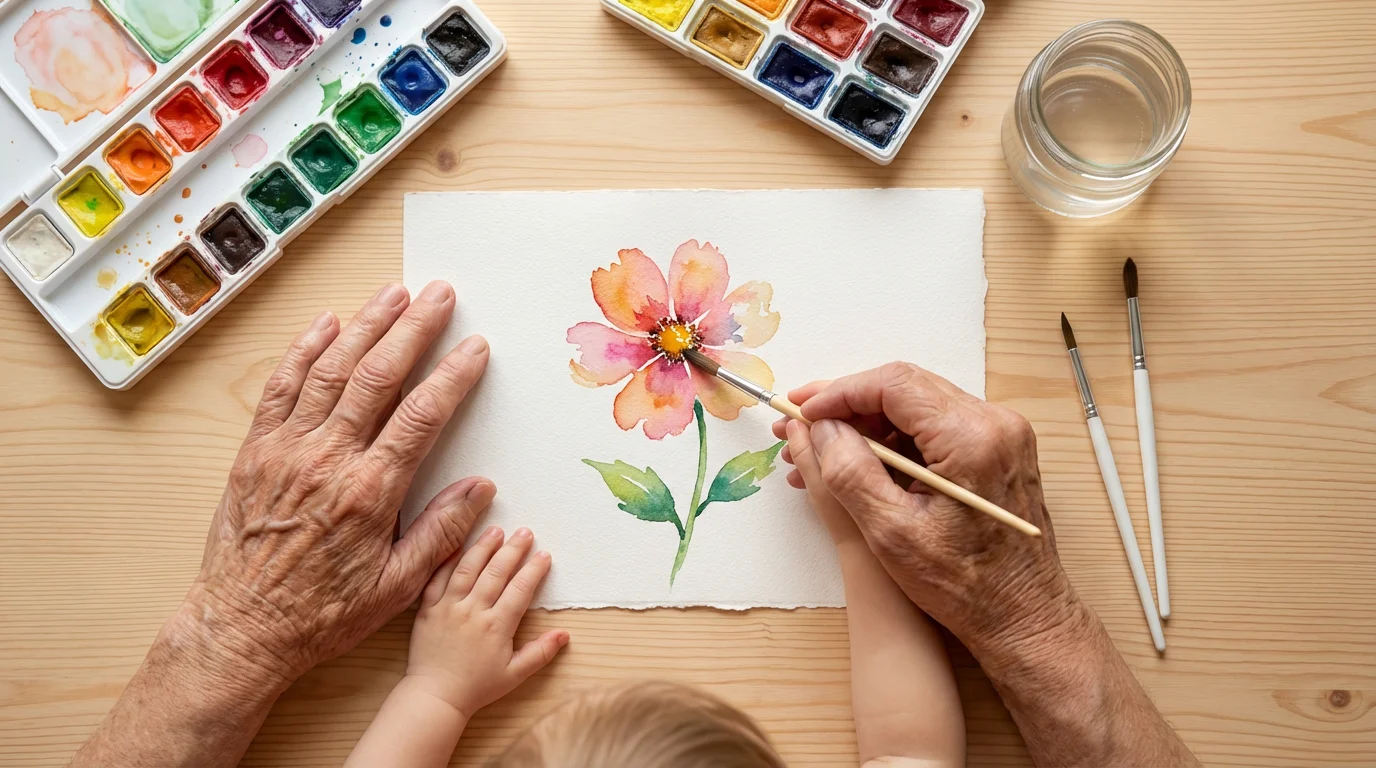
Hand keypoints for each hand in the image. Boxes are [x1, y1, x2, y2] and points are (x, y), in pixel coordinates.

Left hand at [182, 281, 494, 688]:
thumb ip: (440, 531)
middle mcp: (328, 460)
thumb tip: (481, 488)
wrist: (242, 628)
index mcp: (370, 492)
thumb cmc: (322, 613)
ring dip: (364, 325)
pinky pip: (280, 389)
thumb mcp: (398, 586)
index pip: (421, 415)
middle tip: (439, 294)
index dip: (451, 374)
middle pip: (377, 376)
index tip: (474, 347)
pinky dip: (303, 351)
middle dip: (413, 328)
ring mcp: (287, 451)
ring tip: (394, 293)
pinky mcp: (255, 452)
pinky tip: (326, 324)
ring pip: (330, 371)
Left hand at [403, 525, 568, 717]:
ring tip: (496, 530)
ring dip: (483, 547)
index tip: (544, 554)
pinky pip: (437, 579)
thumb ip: (540, 652)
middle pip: (496, 572)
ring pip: (467, 569)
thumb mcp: (514, 675)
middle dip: (513, 549)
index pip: (520, 589)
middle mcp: (473, 611)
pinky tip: (458, 546)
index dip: (534, 570)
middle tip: (525, 532)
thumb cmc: (476, 688)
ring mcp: (448, 607)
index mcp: (496, 626)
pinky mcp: (428, 609)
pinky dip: (448, 561)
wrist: (435, 696)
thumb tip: (565, 635)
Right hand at [772, 362, 1085, 661]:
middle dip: (846, 405)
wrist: (1024, 616)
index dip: (839, 392)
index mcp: (973, 439)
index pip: (894, 385)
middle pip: (904, 389)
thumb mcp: (892, 533)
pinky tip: (855, 465)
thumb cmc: (966, 587)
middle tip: (799, 425)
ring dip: (864, 426)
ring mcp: (1000, 435)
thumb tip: (819, 428)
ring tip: (818, 454)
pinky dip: (891, 442)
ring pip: (915, 408)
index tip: (802, 411)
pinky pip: (932, 429)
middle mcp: (995, 424)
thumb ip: (850, 472)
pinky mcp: (995, 450)